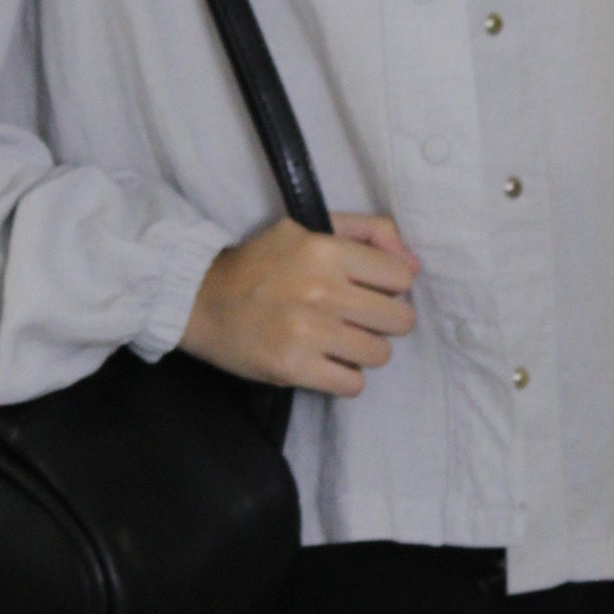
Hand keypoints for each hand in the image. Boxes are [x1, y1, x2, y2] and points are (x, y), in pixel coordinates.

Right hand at [180, 212, 419, 395]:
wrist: (200, 300)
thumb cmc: (259, 263)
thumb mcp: (307, 228)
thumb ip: (367, 231)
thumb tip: (414, 266)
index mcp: (326, 250)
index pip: (400, 276)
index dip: (389, 286)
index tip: (369, 290)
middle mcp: (322, 290)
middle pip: (400, 319)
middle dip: (384, 321)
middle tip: (358, 319)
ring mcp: (308, 333)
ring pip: (380, 354)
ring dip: (364, 351)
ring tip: (339, 342)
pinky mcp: (294, 368)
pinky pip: (353, 384)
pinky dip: (344, 378)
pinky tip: (326, 363)